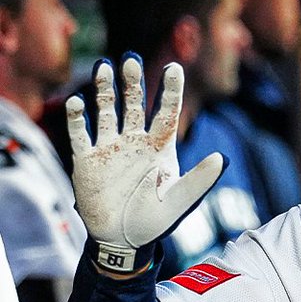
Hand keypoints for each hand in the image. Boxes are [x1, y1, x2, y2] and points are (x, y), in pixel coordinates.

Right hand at [67, 56, 223, 273]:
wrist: (122, 241)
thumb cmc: (154, 221)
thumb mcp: (179, 201)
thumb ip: (199, 180)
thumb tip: (222, 157)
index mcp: (159, 149)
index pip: (166, 113)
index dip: (170, 90)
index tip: (175, 66)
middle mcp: (134, 142)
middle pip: (133, 104)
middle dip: (132, 82)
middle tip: (132, 59)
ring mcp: (109, 148)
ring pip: (105, 110)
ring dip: (104, 89)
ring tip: (104, 66)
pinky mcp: (86, 160)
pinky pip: (80, 134)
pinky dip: (77, 118)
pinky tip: (78, 104)